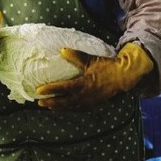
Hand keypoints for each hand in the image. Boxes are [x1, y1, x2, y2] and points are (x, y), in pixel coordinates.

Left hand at [36, 42, 153, 110]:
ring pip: (70, 107)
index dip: (50, 90)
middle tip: (39, 102)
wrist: (122, 77)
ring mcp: (89, 102)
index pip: (62, 88)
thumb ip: (76, 56)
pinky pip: (78, 109)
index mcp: (83, 84)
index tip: (38, 91)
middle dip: (51, 102)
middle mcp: (84, 95)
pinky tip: (63, 109)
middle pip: (64, 101)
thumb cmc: (106, 67)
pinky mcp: (93, 105)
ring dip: (58, 107)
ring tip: (48, 106)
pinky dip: (69, 109)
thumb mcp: (91, 60)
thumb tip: (62, 50)